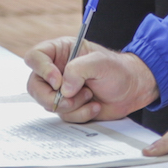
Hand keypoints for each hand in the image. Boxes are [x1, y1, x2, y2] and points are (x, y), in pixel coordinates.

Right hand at [24, 39, 158, 122]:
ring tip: (91, 96)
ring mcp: (61, 90)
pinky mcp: (68, 107)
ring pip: (49, 104)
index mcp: (60, 52)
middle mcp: (56, 70)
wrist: (133, 90)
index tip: (58, 81)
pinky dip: (80, 114)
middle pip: (35, 86)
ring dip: (72, 105)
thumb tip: (63, 89)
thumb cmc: (118, 70)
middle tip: (71, 98)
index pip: (35, 57)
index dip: (42, 70)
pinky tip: (95, 106)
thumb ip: (78, 70)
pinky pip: (64, 115)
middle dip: (52, 97)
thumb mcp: (100, 62)